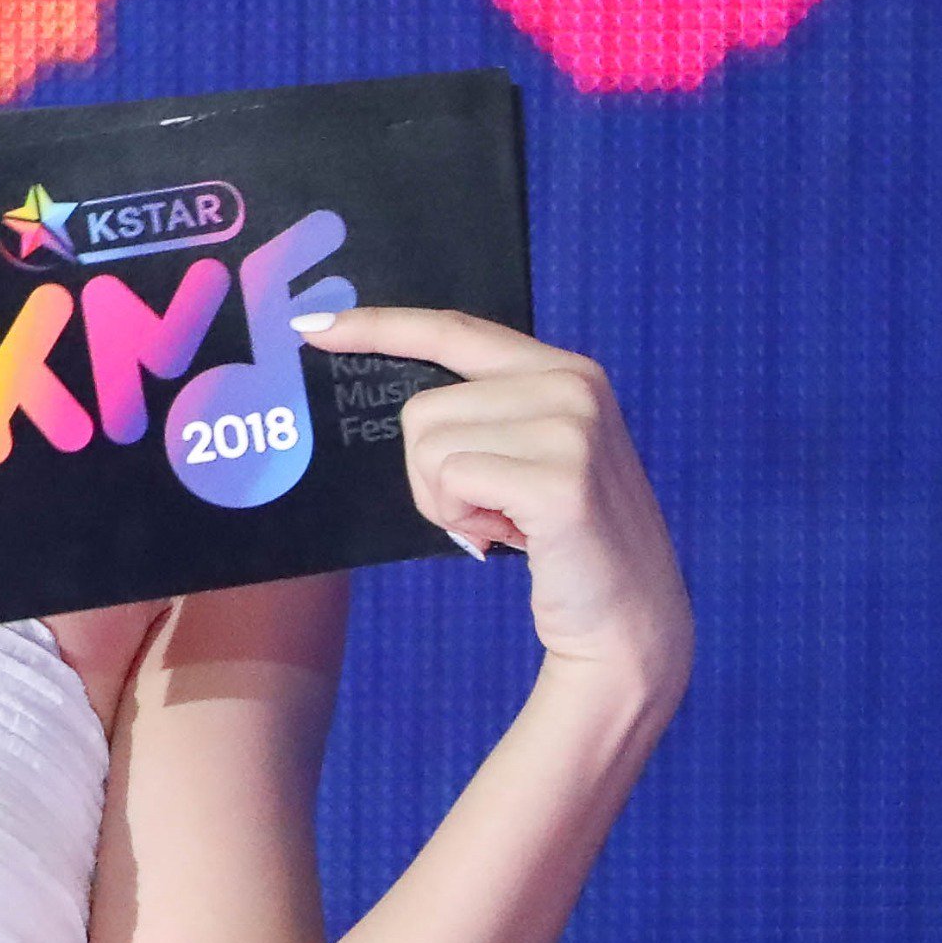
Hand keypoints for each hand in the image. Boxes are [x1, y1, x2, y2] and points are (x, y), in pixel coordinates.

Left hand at [297, 306, 691, 698]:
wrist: (628, 617)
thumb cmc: (558, 537)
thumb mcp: (525, 453)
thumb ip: (479, 411)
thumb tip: (396, 398)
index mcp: (564, 370)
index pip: (454, 330)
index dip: (379, 325)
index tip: (313, 326)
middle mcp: (573, 385)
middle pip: (422, 409)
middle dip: (429, 472)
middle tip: (489, 508)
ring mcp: (572, 428)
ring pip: (428, 448)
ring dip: (446, 500)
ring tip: (505, 521)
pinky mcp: (560, 478)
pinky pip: (449, 482)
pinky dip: (461, 519)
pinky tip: (510, 536)